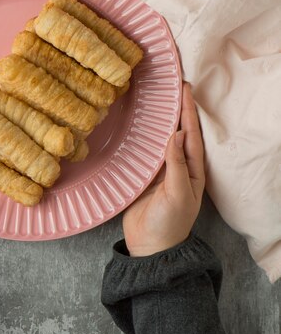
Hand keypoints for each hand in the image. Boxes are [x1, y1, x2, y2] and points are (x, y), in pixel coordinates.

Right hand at [123, 82, 204, 255]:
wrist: (150, 247)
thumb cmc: (169, 223)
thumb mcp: (177, 193)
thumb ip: (176, 164)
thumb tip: (177, 134)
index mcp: (193, 170)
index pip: (192, 134)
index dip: (188, 111)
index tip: (184, 89)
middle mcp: (179, 167)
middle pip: (179, 132)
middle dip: (178, 110)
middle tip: (173, 86)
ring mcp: (162, 171)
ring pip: (163, 139)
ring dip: (162, 120)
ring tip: (158, 99)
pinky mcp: (145, 177)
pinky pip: (147, 151)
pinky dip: (146, 136)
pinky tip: (140, 125)